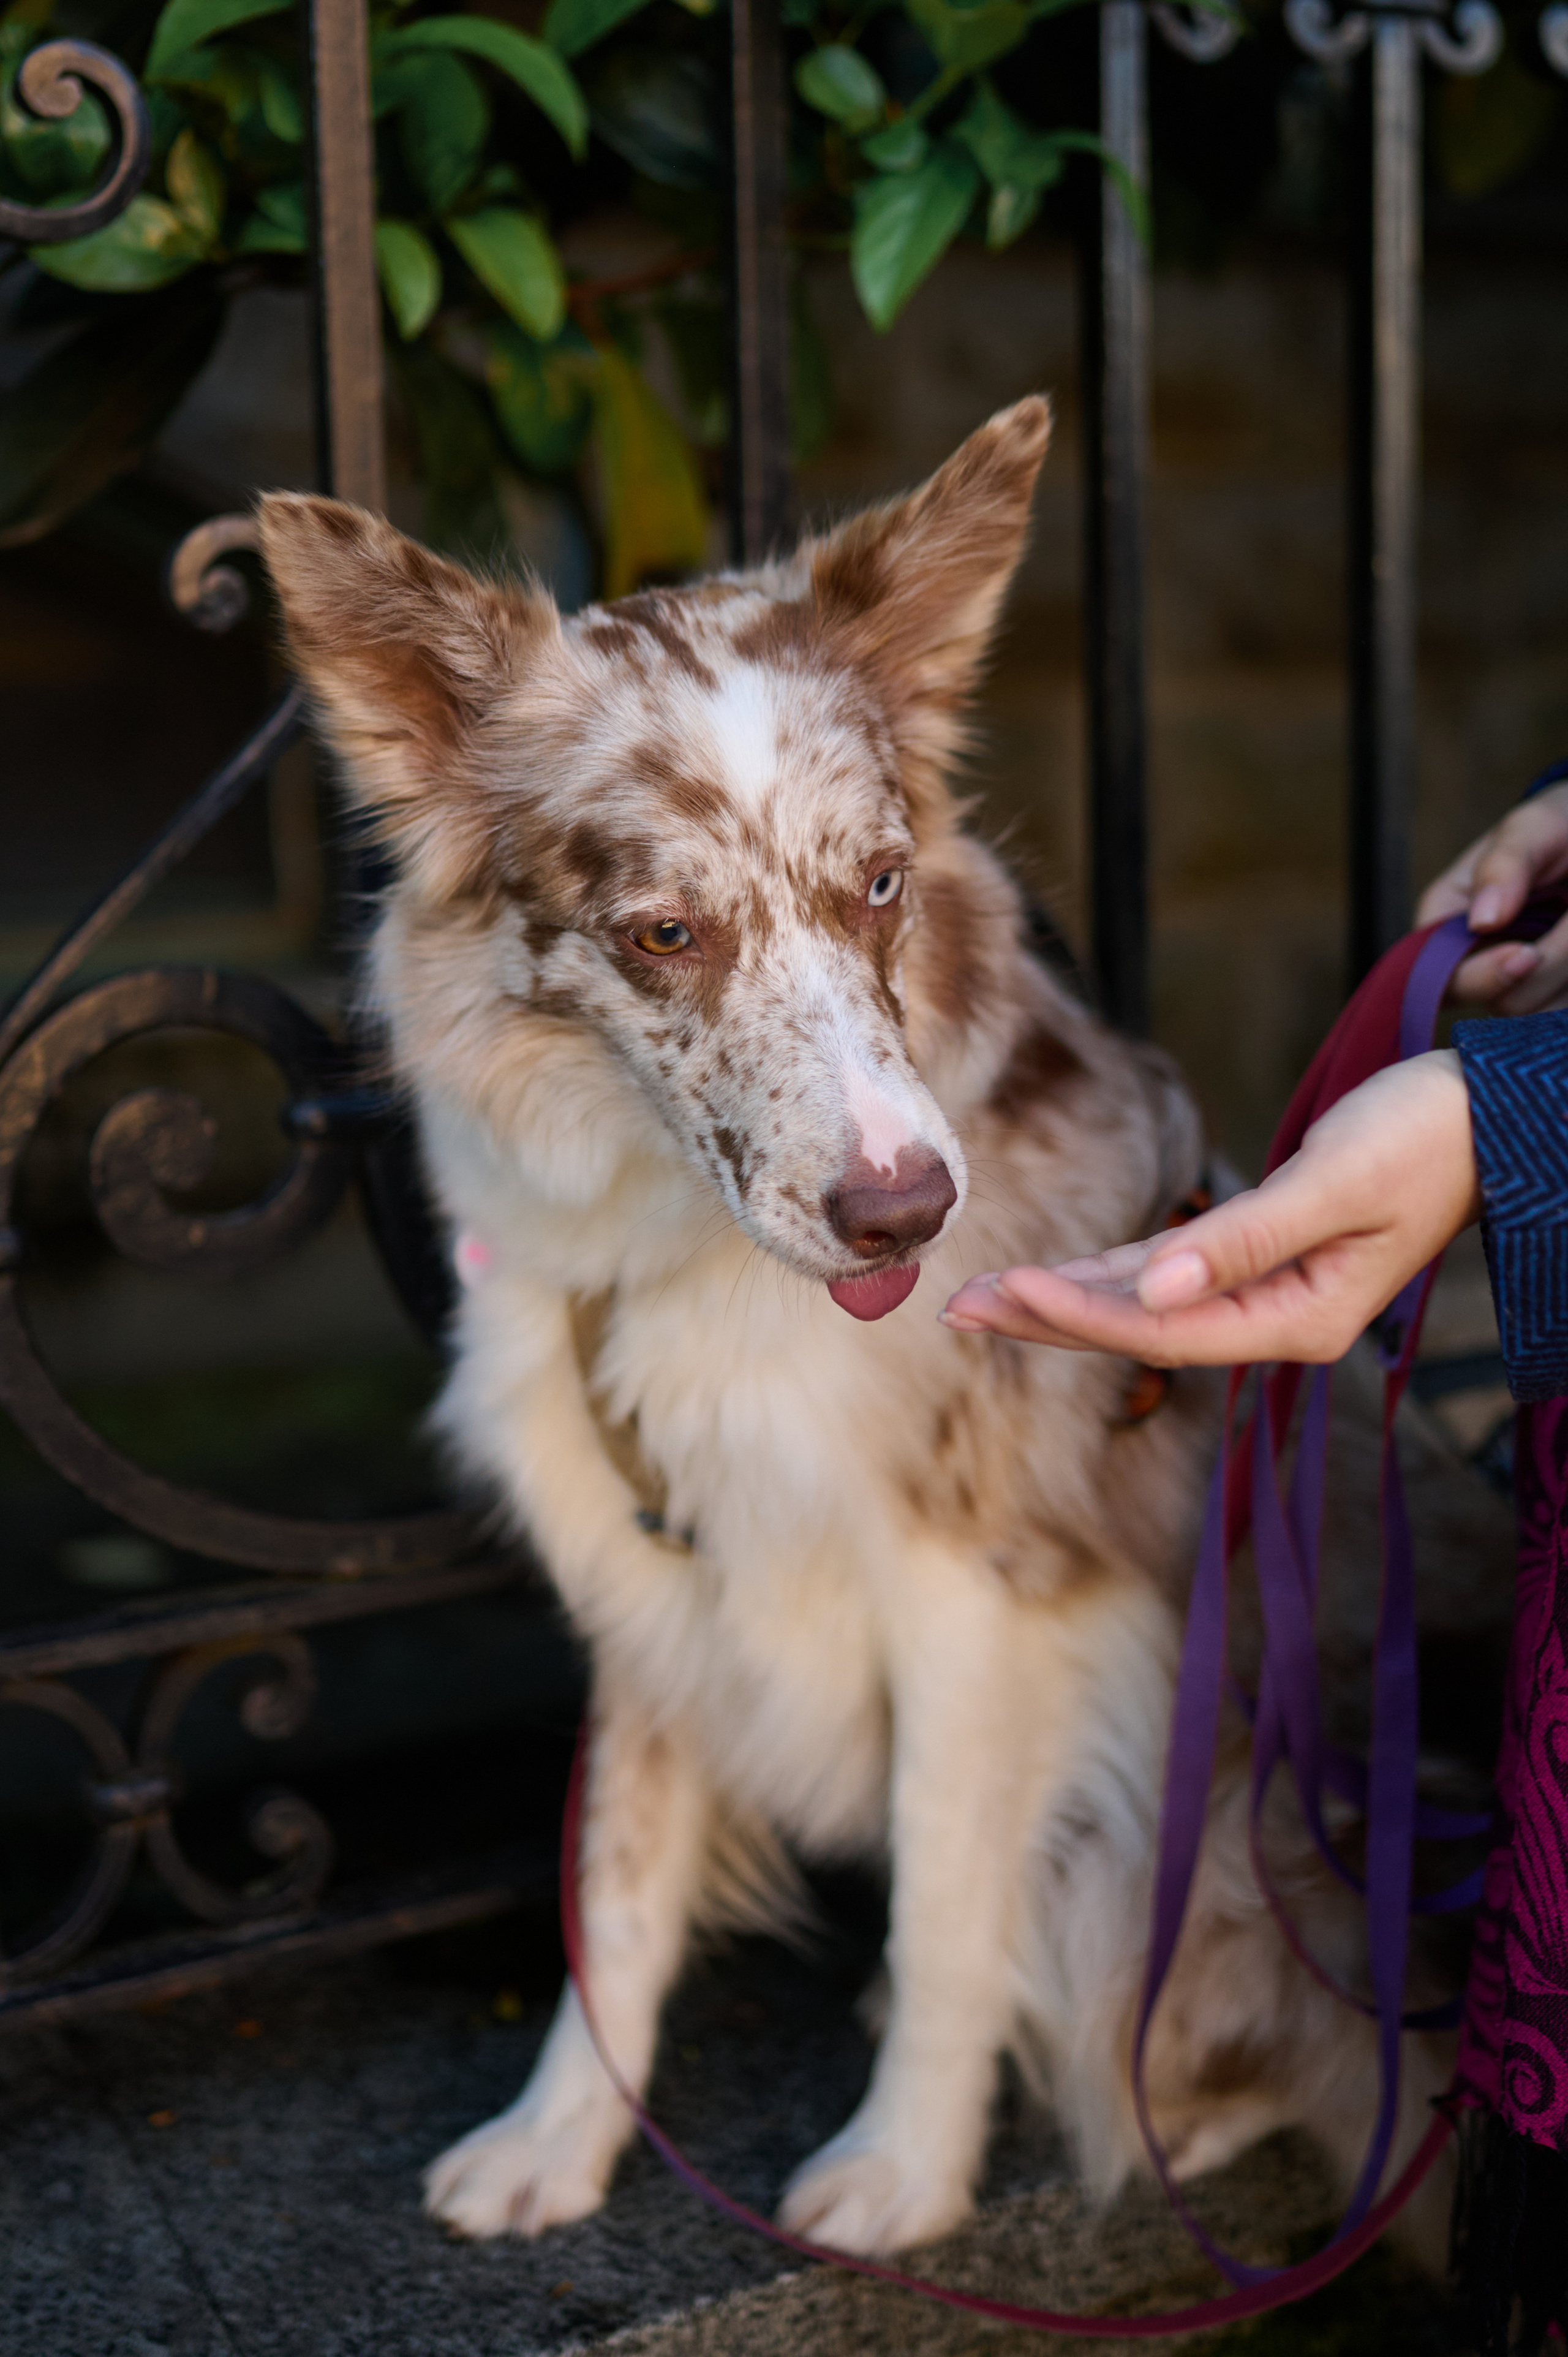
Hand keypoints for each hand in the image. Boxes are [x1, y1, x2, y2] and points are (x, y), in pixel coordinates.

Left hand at [941, 1052, 1479, 1367]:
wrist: (1492, 1114)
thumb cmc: (1426, 1137)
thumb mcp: (1335, 1183)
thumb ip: (1246, 1239)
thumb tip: (1155, 1291)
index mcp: (1299, 1316)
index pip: (1162, 1330)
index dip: (1080, 1316)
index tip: (1009, 1294)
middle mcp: (1279, 1315)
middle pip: (1141, 1328)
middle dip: (1050, 1318)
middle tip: (959, 1309)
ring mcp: (1272, 1289)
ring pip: (1148, 1303)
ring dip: (1069, 1298)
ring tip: (989, 1297)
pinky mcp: (1268, 1252)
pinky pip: (1173, 1274)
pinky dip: (1114, 1275)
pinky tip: (1064, 1277)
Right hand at [1417, 780, 1567, 1011]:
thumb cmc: (1557, 823)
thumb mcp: (1532, 828)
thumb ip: (1504, 867)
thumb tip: (1482, 921)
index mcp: (1444, 923)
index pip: (1441, 978)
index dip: (1484, 976)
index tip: (1528, 953)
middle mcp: (1474, 963)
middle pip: (1503, 1002)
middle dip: (1548, 966)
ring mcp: (1516, 985)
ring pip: (1542, 1013)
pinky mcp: (1551, 995)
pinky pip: (1563, 1013)